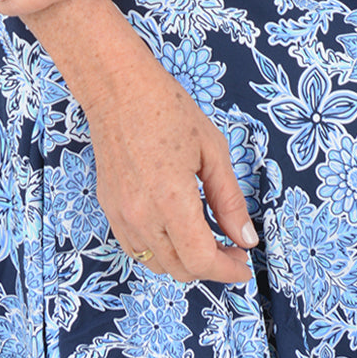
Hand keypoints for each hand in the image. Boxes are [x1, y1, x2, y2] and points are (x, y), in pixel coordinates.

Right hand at [84, 50, 256, 283]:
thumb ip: (230, 200)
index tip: (244, 264)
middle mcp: (141, 214)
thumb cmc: (165, 108)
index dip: (228, 270)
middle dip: (212, 265)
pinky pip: (136, 248)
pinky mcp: (110, 208)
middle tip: (232, 245)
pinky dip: (159, 250)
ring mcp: (121, 214)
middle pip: (181, 269)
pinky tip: (175, 228)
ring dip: (185, 261)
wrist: (118, 87)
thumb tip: (246, 238)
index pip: (202, 260)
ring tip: (205, 237)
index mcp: (171, 198)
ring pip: (157, 264)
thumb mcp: (212, 149)